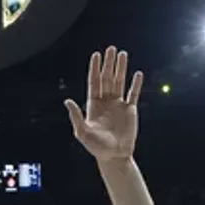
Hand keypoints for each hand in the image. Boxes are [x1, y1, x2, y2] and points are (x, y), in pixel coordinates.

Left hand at [64, 46, 143, 161]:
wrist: (114, 156)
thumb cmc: (96, 146)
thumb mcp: (82, 132)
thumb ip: (76, 116)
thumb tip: (67, 101)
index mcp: (93, 104)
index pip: (94, 82)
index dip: (95, 68)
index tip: (96, 55)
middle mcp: (106, 101)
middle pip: (107, 78)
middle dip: (108, 63)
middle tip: (111, 48)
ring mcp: (118, 104)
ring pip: (119, 82)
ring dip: (121, 68)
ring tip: (123, 54)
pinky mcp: (130, 110)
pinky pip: (133, 94)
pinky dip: (135, 84)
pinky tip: (137, 74)